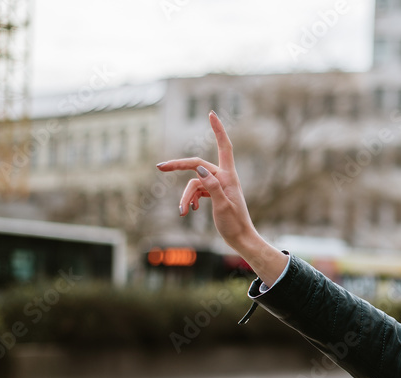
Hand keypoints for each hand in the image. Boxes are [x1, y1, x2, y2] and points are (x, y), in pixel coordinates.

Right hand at [157, 112, 286, 283]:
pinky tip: (190, 211)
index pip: (224, 147)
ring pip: (194, 184)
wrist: (241, 240)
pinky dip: (191, 200)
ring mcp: (218, 186)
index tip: (211, 114)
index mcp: (229, 177)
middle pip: (197, 166)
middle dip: (179, 167)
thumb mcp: (223, 206)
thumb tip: (199, 169)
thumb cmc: (235, 225)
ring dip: (186, 197)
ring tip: (184, 212)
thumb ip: (213, 187)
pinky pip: (197, 192)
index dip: (217, 130)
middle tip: (159, 167)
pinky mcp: (214, 195)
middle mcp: (223, 178)